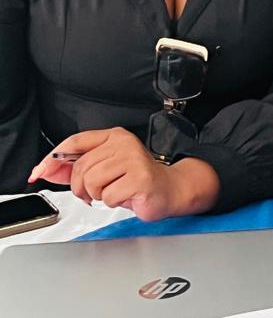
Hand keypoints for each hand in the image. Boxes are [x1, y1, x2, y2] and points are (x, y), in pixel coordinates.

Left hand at [28, 128, 219, 220]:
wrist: (168, 190)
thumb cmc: (135, 180)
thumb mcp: (102, 171)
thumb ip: (73, 169)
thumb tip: (46, 169)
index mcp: (113, 137)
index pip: (74, 142)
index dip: (51, 159)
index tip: (38, 173)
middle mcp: (124, 143)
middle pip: (80, 167)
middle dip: (81, 187)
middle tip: (95, 193)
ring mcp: (133, 158)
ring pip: (92, 181)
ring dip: (98, 195)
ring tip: (114, 192)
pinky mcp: (140, 177)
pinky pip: (108, 195)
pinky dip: (113, 201)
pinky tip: (126, 196)